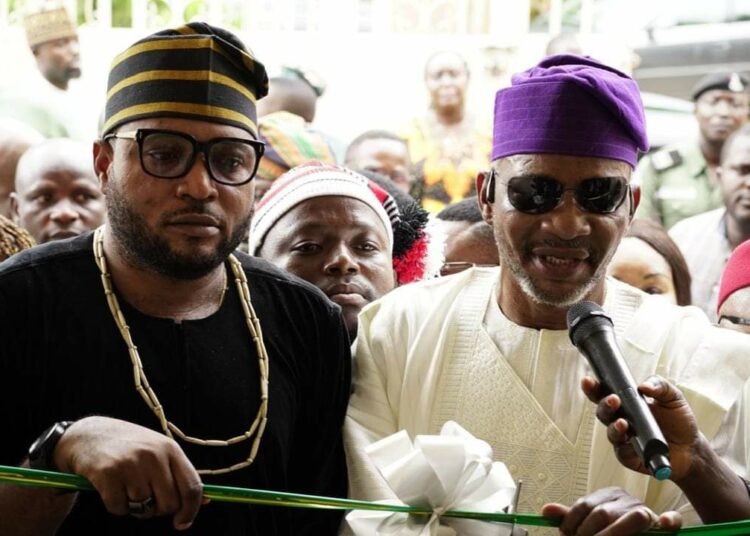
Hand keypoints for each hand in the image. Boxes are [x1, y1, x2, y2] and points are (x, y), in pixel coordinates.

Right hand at [52, 416, 202, 529]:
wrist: (88, 434)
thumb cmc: (128, 446)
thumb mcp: (158, 451)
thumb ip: (178, 474)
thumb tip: (203, 501)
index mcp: (171, 449)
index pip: (192, 486)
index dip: (191, 510)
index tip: (183, 522)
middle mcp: (154, 455)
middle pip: (169, 503)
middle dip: (157, 510)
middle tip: (146, 499)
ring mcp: (131, 463)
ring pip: (142, 507)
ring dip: (133, 506)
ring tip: (125, 486)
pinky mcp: (108, 473)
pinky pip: (119, 508)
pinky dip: (115, 506)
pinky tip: (110, 488)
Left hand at [542, 486, 681, 534]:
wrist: (635, 534)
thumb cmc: (609, 529)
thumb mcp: (588, 523)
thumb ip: (570, 518)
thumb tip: (545, 511)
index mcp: (608, 495)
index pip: (585, 505)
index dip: (573, 522)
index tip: (567, 534)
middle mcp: (627, 500)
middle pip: (604, 513)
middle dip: (588, 533)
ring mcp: (646, 511)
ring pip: (633, 518)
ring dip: (614, 534)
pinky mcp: (663, 524)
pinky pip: (671, 520)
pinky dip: (668, 522)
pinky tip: (662, 524)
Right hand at [582, 374, 699, 481]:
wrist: (691, 448)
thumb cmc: (679, 421)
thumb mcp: (674, 397)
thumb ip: (660, 386)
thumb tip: (643, 386)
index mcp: (627, 403)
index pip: (604, 393)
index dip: (593, 387)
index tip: (588, 380)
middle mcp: (621, 420)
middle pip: (602, 412)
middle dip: (604, 405)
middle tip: (613, 400)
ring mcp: (624, 439)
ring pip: (610, 433)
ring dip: (614, 427)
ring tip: (623, 423)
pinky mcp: (630, 457)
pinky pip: (622, 453)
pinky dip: (625, 449)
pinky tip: (632, 444)